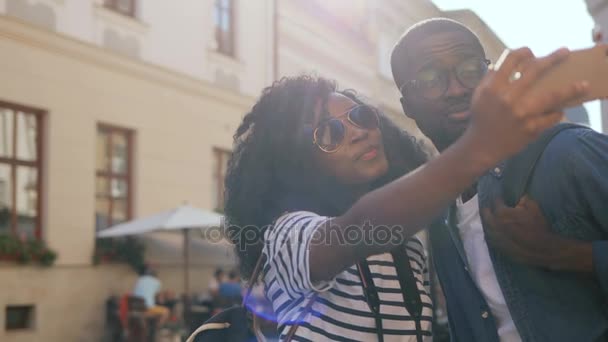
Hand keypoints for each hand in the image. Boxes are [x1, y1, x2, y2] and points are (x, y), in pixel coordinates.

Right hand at [467, 47, 589, 165]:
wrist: (481, 146)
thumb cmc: (481, 118)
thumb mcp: (478, 96)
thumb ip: (489, 79)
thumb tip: (501, 64)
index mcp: (494, 87)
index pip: (511, 59)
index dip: (523, 52)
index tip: (531, 52)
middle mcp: (508, 98)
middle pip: (535, 71)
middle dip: (553, 59)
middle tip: (565, 52)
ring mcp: (521, 114)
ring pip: (551, 97)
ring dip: (570, 90)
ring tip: (583, 85)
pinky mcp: (530, 128)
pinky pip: (551, 117)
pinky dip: (556, 113)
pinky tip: (559, 110)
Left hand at [481, 196, 592, 271]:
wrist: (541, 248)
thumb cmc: (538, 226)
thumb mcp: (534, 209)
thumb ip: (525, 201)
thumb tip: (521, 197)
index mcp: (502, 213)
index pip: (496, 202)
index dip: (498, 198)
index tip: (499, 197)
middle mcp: (495, 224)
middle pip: (485, 214)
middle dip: (487, 209)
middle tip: (488, 207)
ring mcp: (495, 236)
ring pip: (486, 227)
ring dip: (486, 221)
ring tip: (487, 219)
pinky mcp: (498, 246)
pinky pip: (489, 238)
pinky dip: (489, 233)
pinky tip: (491, 232)